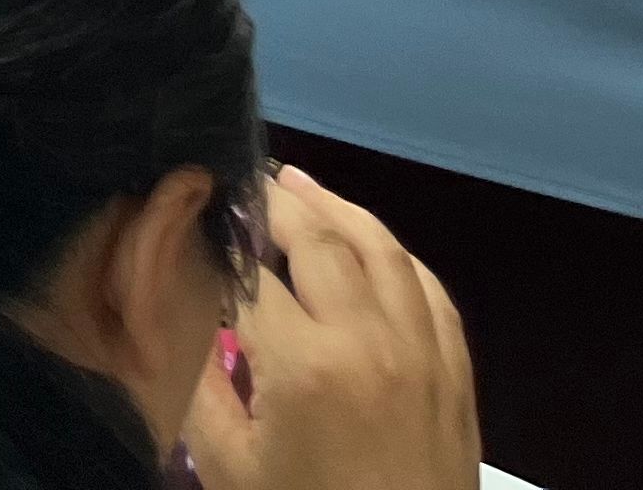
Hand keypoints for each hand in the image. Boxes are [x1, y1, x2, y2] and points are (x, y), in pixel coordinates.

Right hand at [185, 168, 478, 489]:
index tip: (190, 220)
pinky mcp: (456, 375)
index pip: (249, 275)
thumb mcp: (228, 467)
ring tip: (300, 184)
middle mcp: (369, 341)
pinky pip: (431, 291)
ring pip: (384, 251)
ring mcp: (423, 354)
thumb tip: (186, 317)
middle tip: (241, 181)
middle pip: (321, 241)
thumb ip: (201, 385)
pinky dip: (397, 256)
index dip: (216, 241)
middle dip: (275, 203)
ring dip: (339, 209)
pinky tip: (372, 245)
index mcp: (303, 365)